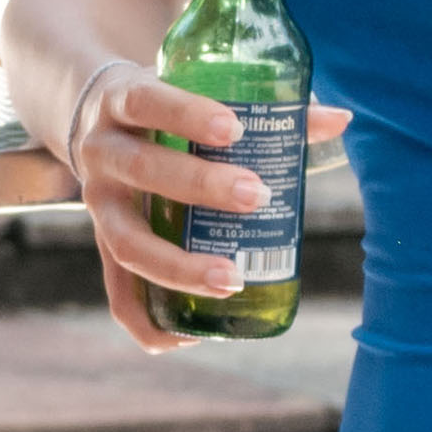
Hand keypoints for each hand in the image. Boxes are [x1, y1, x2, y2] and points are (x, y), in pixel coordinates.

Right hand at [53, 59, 340, 350]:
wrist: (92, 123)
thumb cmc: (162, 109)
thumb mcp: (192, 94)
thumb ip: (263, 107)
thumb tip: (339, 120)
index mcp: (122, 102)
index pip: (145, 101)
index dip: (185, 114)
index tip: (234, 129)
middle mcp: (101, 153)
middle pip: (140, 170)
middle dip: (199, 185)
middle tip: (257, 196)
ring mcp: (97, 205)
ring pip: (125, 242)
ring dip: (177, 266)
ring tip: (231, 279)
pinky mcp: (103, 246)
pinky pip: (116, 293)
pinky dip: (145, 323)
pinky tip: (187, 337)